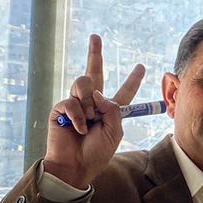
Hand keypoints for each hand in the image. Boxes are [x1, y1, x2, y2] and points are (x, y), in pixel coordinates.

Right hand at [42, 34, 144, 189]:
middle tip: (96, 36)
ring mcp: (75, 104)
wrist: (75, 166)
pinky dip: (78, 116)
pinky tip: (78, 128)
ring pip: (84, 84)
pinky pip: (71, 102)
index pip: (124, 91)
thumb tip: (98, 93)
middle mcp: (92, 103)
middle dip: (95, 53)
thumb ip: (113, 109)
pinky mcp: (60, 109)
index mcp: (110, 110)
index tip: (142, 66)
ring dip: (88, 103)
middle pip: (94, 73)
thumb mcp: (115, 131)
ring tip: (88, 121)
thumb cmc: (96, 153)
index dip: (133, 80)